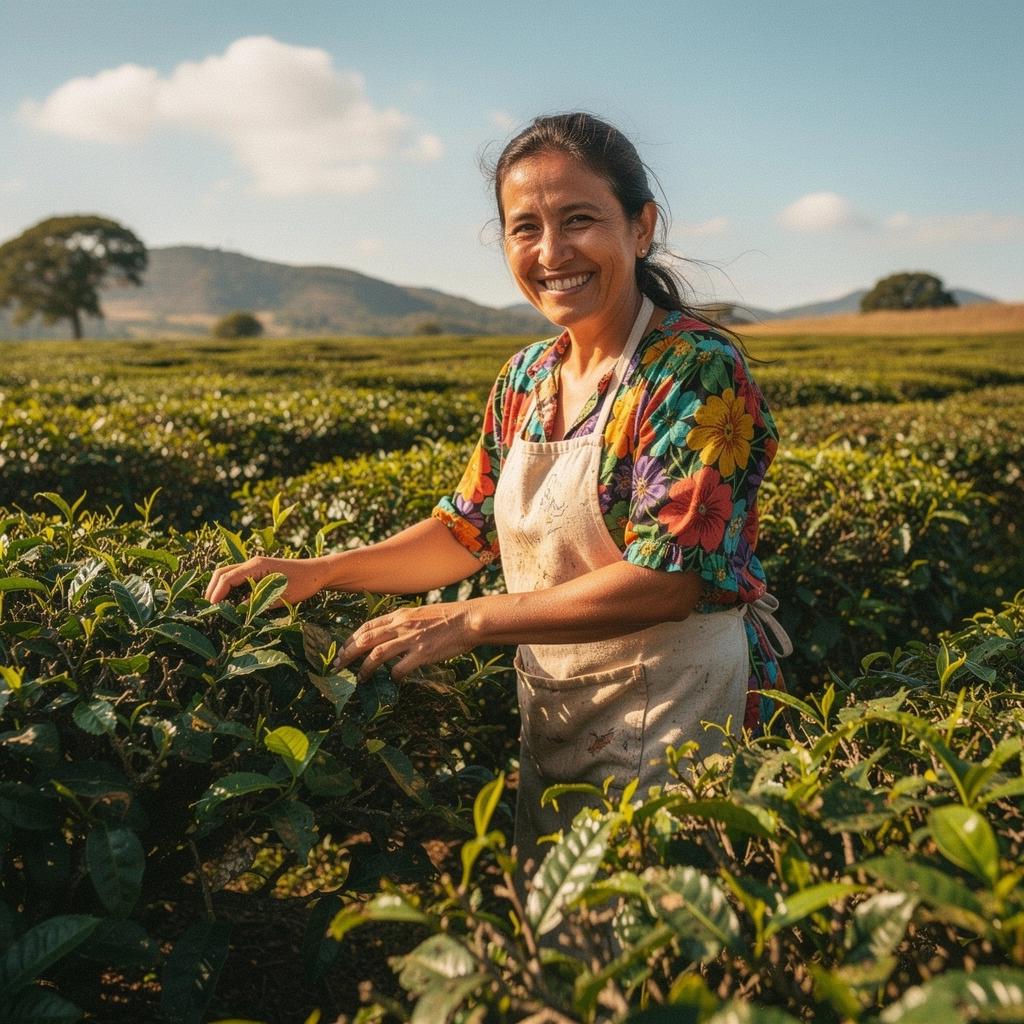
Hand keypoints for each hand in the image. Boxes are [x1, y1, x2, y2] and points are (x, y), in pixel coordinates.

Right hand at [204, 556, 326, 605]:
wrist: (318, 572)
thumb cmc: (305, 582)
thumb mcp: (284, 595)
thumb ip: (261, 602)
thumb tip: (239, 610)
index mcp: (257, 565)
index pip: (228, 577)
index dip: (217, 592)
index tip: (211, 607)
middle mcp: (253, 563)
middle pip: (223, 572)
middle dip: (212, 589)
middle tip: (208, 608)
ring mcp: (255, 566)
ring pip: (228, 574)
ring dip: (219, 588)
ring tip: (215, 606)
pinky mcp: (258, 572)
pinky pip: (237, 578)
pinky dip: (229, 588)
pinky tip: (229, 602)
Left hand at [334, 602, 477, 681]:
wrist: (469, 619)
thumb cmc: (450, 617)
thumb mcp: (422, 613)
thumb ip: (405, 622)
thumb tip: (391, 633)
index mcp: (400, 615)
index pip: (367, 626)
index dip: (351, 639)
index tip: (343, 649)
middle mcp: (401, 625)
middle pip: (365, 640)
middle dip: (347, 654)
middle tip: (337, 666)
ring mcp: (410, 640)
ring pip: (376, 655)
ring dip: (364, 669)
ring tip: (359, 678)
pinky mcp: (422, 654)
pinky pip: (399, 669)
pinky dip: (392, 676)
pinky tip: (393, 680)